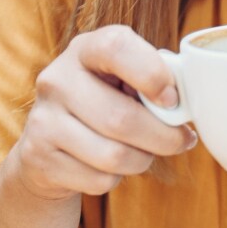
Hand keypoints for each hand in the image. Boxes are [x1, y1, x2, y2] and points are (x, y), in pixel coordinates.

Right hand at [4, 25, 196, 205]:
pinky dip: (116, 179)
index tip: (173, 99)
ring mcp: (42, 120)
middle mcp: (57, 79)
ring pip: (113, 155)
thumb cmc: (109, 102)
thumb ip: (158, 79)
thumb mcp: (129, 80)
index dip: (152, 74)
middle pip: (121, 118)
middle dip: (164, 137)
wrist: (51, 143)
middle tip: (181, 140)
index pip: (116, 47)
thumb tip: (188, 101)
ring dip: (142, 160)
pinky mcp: (37, 158)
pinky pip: (97, 180)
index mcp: (86, 49)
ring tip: (145, 152)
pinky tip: (110, 165)